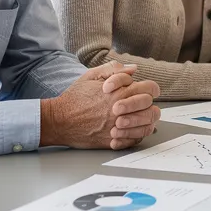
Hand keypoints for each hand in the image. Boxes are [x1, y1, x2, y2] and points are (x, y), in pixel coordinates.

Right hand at [41, 62, 160, 149]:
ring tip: (140, 117)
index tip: (149, 91)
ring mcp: (118, 127)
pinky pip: (136, 140)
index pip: (150, 89)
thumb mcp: (91, 76)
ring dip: (147, 120)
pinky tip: (132, 129)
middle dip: (150, 105)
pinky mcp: (113, 141)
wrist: (59, 120)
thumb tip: (133, 69)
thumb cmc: (75, 98)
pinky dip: (137, 134)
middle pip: (151, 107)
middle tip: (145, 105)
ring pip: (147, 125)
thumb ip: (114, 69)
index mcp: (119, 92)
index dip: (152, 89)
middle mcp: (121, 110)